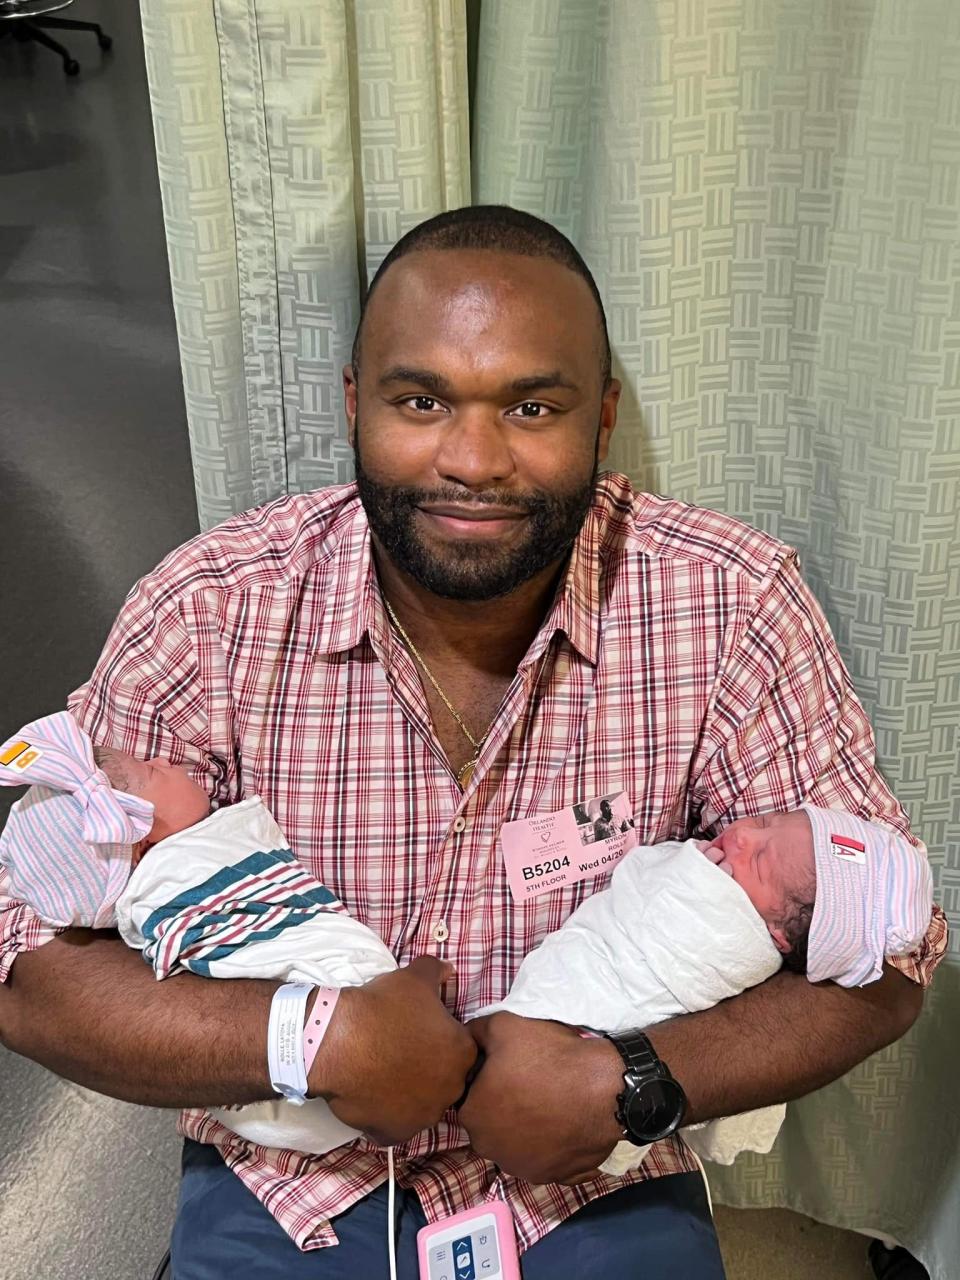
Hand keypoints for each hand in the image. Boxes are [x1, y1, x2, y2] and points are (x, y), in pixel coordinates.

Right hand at [309, 956, 476, 1144]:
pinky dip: (386, 1117)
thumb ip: (437, 971)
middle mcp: (450, 1090)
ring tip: (384, 1073)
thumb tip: (449, 968)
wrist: (338, 1041)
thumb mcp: (414, 978)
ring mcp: (422, 1116)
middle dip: (429, 1070)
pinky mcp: (394, 1134)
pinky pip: (395, 1127)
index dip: (442, 1040)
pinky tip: (373, 1096)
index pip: (462, 1049)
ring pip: (422, 1106)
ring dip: (409, 1094)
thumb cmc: (382, 1007)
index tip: (422, 1034)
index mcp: (462, 1053)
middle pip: (445, 1080)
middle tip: (403, 1053)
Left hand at [459, 1013, 623, 1184]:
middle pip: (492, 1123)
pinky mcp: (556, 1177)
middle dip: (503, 1106)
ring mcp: (525, 1169)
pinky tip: (565, 1123)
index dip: (486, 1080)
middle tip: (529, 1082)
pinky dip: (553, 1144)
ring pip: (518, 1144)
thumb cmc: (548, 1058)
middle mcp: (492, 1151)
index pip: (469, 1096)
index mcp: (473, 1117)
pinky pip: (548, 1158)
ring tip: (550, 1101)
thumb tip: (467, 1038)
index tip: (506, 1068)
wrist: (603, 1089)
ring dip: (527, 1128)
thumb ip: (475, 1033)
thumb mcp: (502, 1026)